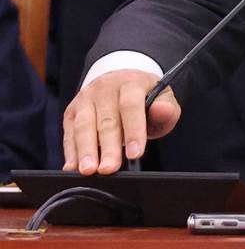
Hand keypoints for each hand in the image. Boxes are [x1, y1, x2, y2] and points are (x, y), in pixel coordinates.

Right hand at [62, 70, 180, 174]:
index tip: (136, 154)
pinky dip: (71, 151)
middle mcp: (106, 87)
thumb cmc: (145, 98)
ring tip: (88, 170)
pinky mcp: (72, 111)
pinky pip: (69, 132)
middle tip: (109, 169)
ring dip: (85, 150)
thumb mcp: (163, 100)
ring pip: (84, 125)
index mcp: (131, 82)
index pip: (131, 105)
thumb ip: (166, 109)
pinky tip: (73, 167)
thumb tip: (162, 110)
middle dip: (108, 147)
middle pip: (106, 119)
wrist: (123, 83)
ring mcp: (86, 98)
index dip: (133, 130)